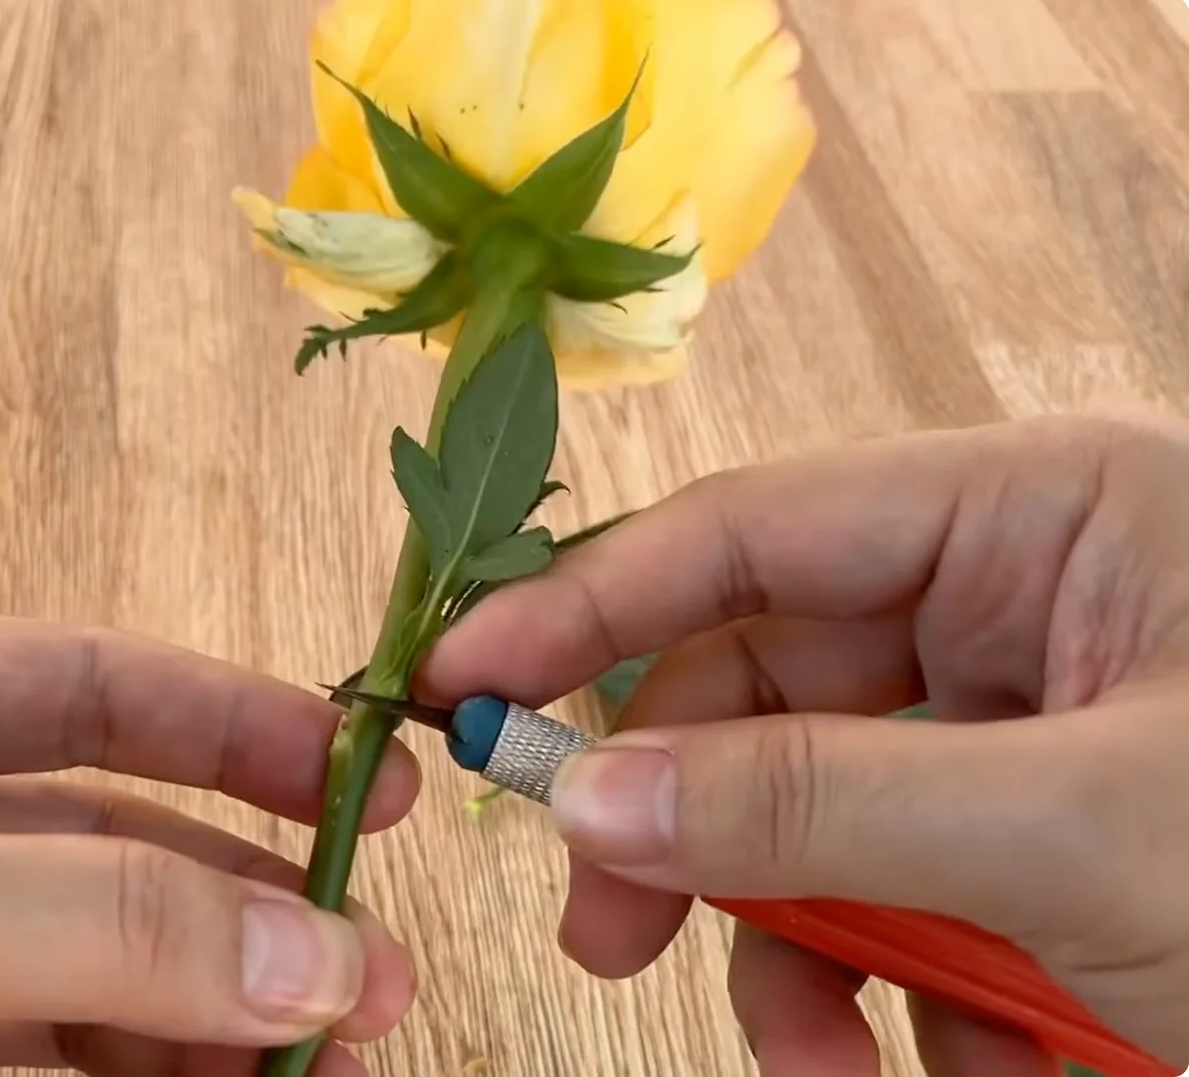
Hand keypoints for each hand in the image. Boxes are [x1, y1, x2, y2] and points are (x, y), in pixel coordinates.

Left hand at [0, 616, 420, 1075]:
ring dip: (202, 1039)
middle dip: (240, 923)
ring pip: (74, 1001)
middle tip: (374, 994)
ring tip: (331, 1076)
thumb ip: (92, 926)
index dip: (232, 728)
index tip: (364, 782)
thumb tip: (314, 954)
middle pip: (100, 861)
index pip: (78, 688)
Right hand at [423, 412, 1188, 1073]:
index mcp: (1037, 514)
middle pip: (760, 687)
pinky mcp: (1040, 839)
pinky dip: (890, 994)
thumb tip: (585, 800)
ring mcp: (1025, 724)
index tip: (456, 689)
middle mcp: (1016, 599)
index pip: (749, 530)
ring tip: (817, 1066)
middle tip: (601, 936)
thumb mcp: (1079, 834)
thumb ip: (816, 806)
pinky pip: (898, 893)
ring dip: (795, 949)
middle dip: (686, 826)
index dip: (586, 605)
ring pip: (817, 814)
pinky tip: (943, 1069)